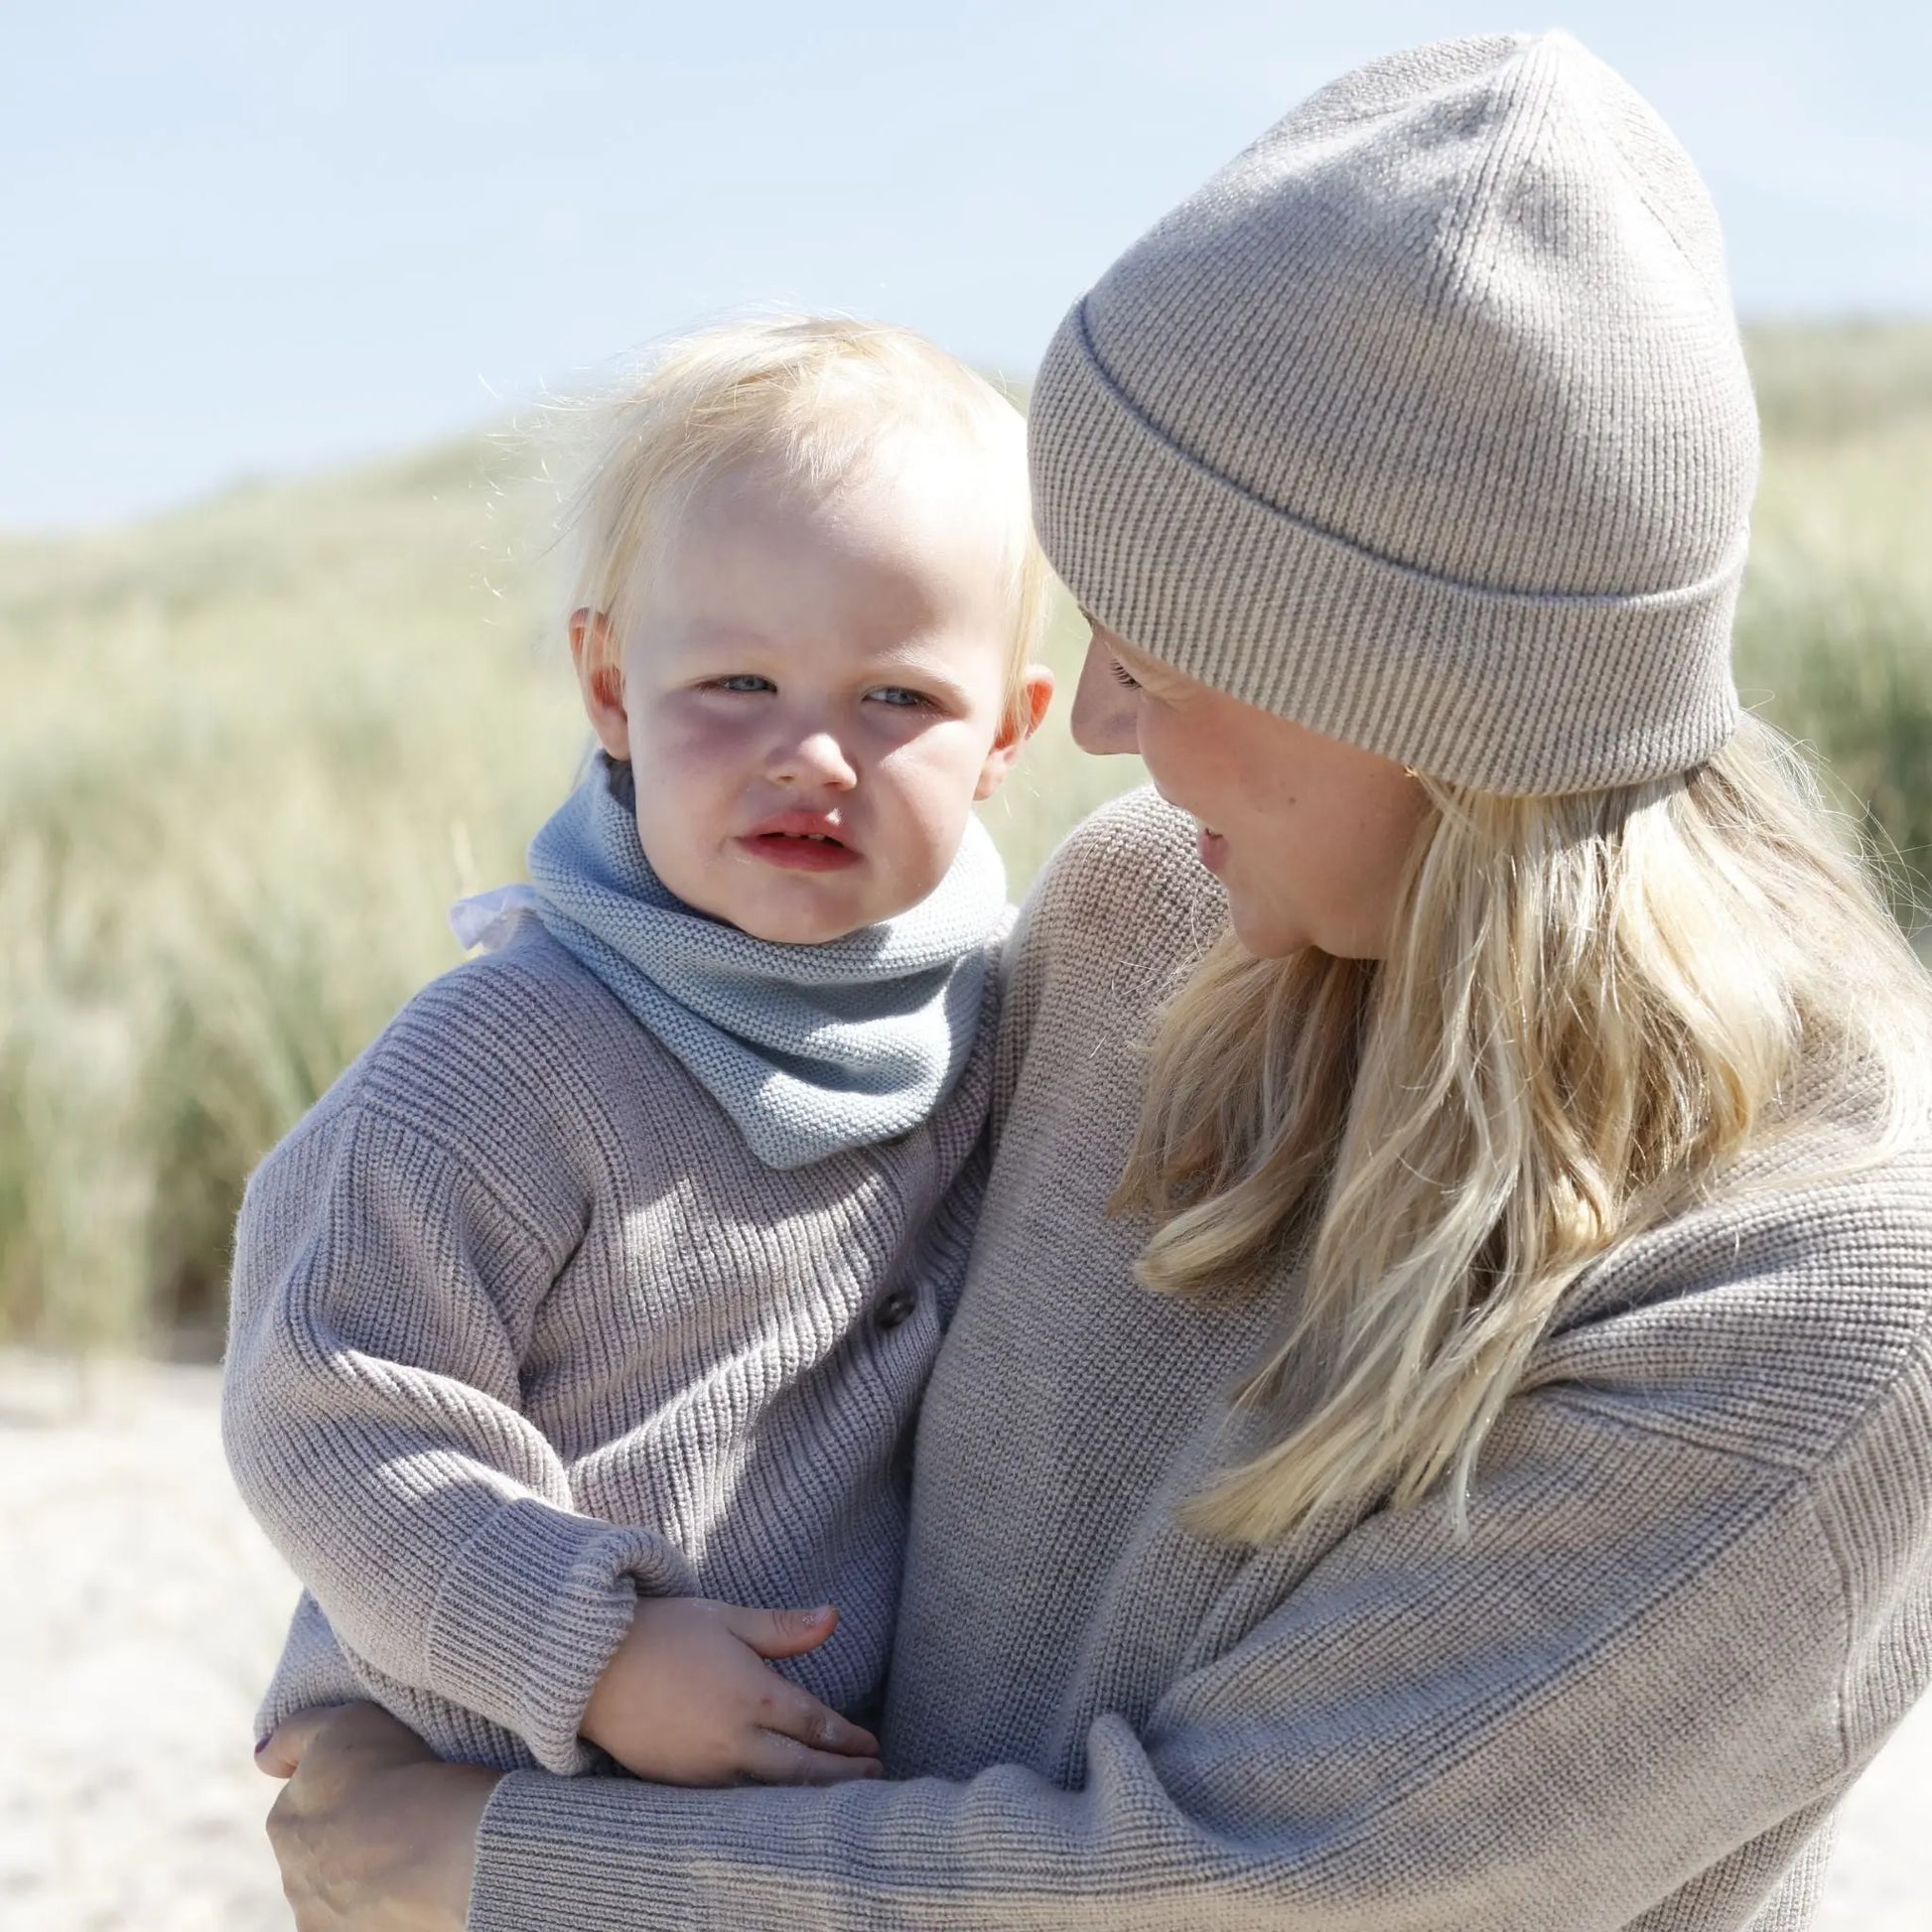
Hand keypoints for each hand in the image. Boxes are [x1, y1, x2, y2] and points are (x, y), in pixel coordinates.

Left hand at [258, 1703, 499, 1931]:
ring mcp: (322, 1921)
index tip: (383, 1783)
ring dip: (366, 1883)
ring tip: (417, 1862)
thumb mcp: (344, 1722)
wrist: (444, 1848)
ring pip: (342, 1897)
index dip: (347, 1791)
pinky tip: (410, 1899)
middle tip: (403, 1822)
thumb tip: (262, 1756)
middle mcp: (293, 1879)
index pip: (307, 1805)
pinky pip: (364, 1924)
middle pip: (321, 1856)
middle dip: (351, 1843)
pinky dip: (382, 1914)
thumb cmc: (397, 1776)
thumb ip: (294, 1733)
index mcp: (284, 1823)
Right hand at [580, 1597, 881, 1785]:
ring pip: (770, 1791)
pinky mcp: (680, 1783)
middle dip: (841, 1775)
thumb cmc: (662, 1632)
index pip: (815, 1723)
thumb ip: (783, 1628)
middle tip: (872, 1778)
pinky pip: (733, 1799)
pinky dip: (765, 1802)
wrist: (590, 1668)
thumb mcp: (726, 1619)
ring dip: (807, 1793)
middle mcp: (735, 1739)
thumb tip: (833, 1617)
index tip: (872, 1745)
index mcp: (753, 1695)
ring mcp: (707, 1768)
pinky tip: (778, 1800)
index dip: (847, 1737)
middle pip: (802, 1768)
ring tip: (836, 1795)